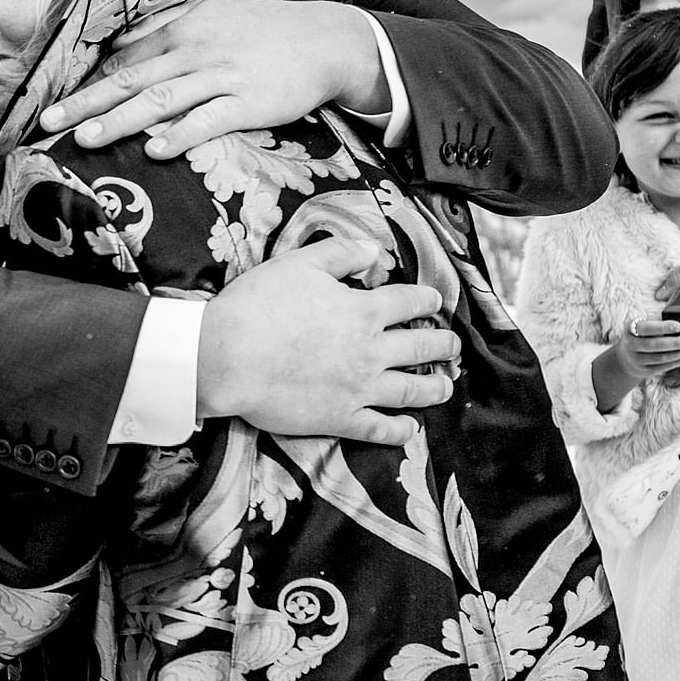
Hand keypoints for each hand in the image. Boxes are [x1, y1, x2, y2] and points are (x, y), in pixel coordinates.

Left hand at [39, 0, 385, 157]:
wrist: (329, 39)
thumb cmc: (268, 32)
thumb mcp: (216, 16)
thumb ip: (172, 32)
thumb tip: (125, 47)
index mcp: (184, 29)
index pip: (127, 59)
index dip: (91, 84)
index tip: (58, 105)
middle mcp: (196, 50)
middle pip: (131, 79)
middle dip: (86, 102)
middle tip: (49, 123)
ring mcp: (223, 76)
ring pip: (161, 100)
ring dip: (119, 120)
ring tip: (86, 139)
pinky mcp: (250, 101)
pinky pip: (209, 120)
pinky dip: (180, 134)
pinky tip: (155, 149)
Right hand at [197, 236, 456, 444]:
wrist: (227, 356)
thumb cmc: (258, 305)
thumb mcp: (298, 264)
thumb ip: (340, 253)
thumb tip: (374, 250)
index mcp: (364, 311)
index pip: (409, 303)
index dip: (427, 299)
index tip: (435, 302)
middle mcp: (371, 351)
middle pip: (421, 348)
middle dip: (443, 345)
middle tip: (452, 345)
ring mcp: (359, 389)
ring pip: (411, 390)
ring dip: (435, 387)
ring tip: (445, 386)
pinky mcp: (340, 418)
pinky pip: (380, 429)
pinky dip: (400, 430)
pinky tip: (409, 429)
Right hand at [593, 319, 679, 404]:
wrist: (626, 359)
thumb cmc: (641, 336)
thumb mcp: (642, 326)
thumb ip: (657, 320)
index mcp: (631, 329)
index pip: (646, 328)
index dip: (662, 327)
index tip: (679, 326)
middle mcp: (631, 345)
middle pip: (655, 345)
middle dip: (676, 343)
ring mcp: (637, 360)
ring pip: (662, 358)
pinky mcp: (646, 371)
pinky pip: (666, 366)